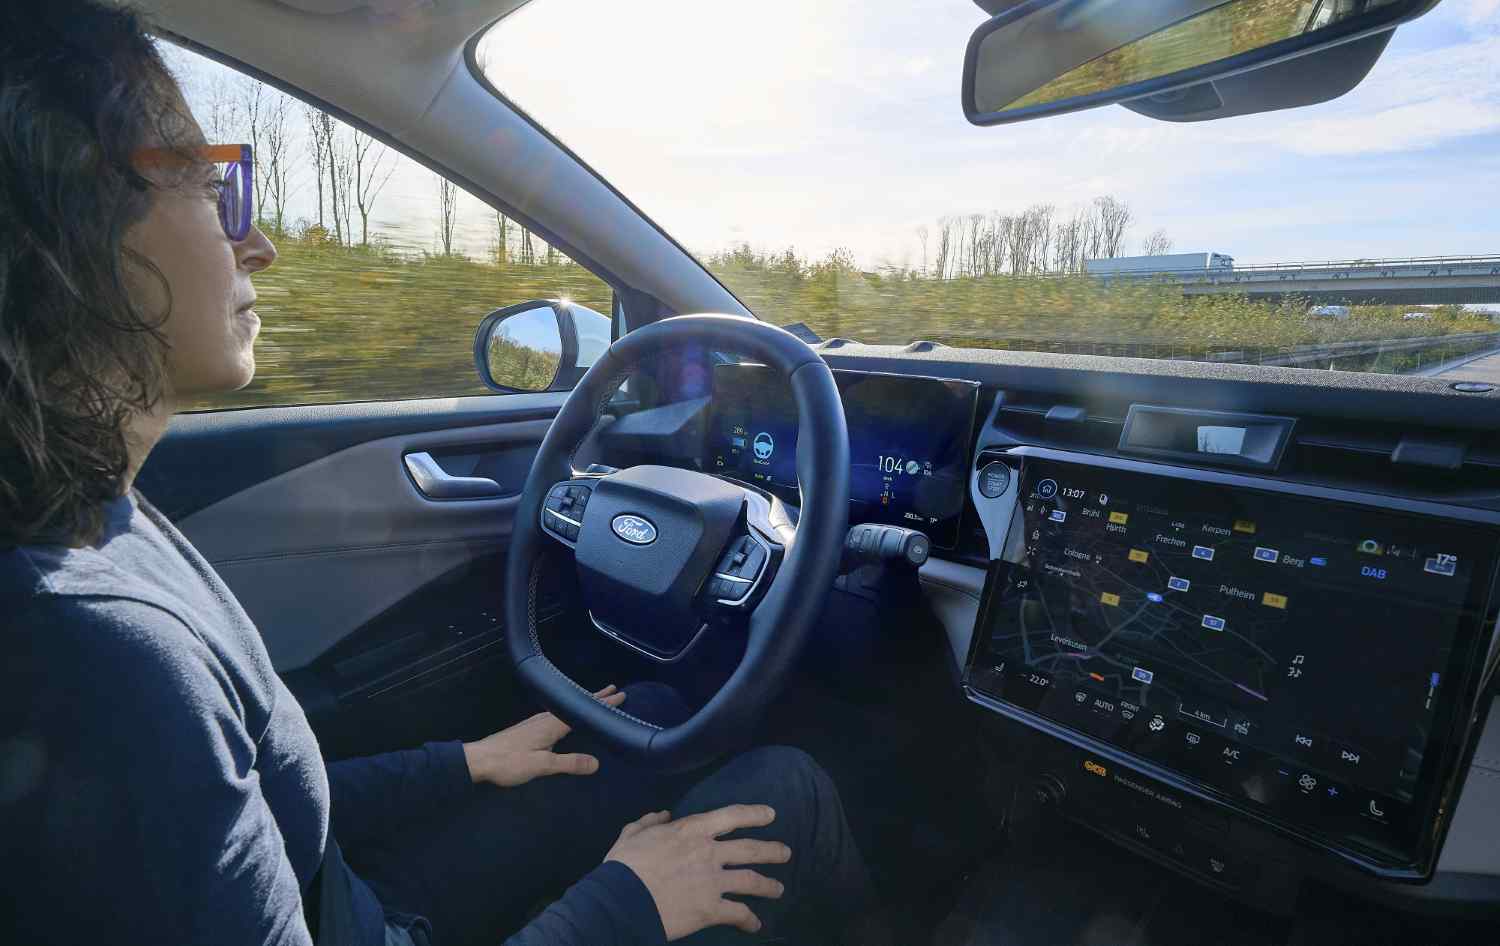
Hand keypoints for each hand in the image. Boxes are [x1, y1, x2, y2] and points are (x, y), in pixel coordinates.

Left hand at [461, 685, 624, 787]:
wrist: (478, 760)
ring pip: (564, 708)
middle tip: (613, 690)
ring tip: (592, 701)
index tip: (620, 694)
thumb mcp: (542, 765)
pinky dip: (567, 710)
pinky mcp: (527, 729)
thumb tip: (596, 763)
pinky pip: (555, 714)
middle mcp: (544, 719)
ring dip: (580, 703)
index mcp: (551, 724)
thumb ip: (568, 763)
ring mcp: (534, 722)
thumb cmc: (509, 762)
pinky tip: (563, 717)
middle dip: (593, 698)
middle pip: (574, 704)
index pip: (582, 710)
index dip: (601, 703)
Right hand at [605, 805, 789, 940]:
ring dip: (768, 886)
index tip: (770, 815)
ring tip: (779, 889)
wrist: (621, 899)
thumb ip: (650, 822)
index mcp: (692, 830)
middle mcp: (709, 852)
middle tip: (786, 853)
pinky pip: (738, 914)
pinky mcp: (710, 909)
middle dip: (771, 850)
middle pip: (750, 849)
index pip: (732, 816)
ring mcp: (713, 881)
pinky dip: (749, 920)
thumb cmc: (624, 865)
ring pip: (751, 881)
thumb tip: (664, 814)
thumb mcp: (632, 833)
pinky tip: (755, 925)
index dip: (754, 814)